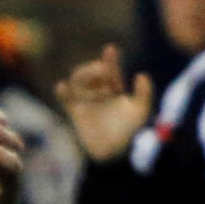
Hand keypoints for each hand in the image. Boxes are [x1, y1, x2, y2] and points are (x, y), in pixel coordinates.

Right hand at [56, 45, 153, 161]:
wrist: (117, 154)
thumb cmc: (132, 132)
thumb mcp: (141, 111)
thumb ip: (143, 93)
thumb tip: (141, 74)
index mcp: (116, 90)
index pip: (111, 71)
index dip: (110, 60)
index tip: (110, 49)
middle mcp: (100, 92)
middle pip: (92, 73)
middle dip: (93, 69)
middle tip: (100, 72)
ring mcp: (88, 101)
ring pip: (78, 82)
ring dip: (81, 77)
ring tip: (83, 80)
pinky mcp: (76, 112)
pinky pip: (66, 99)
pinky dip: (62, 92)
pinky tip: (61, 86)